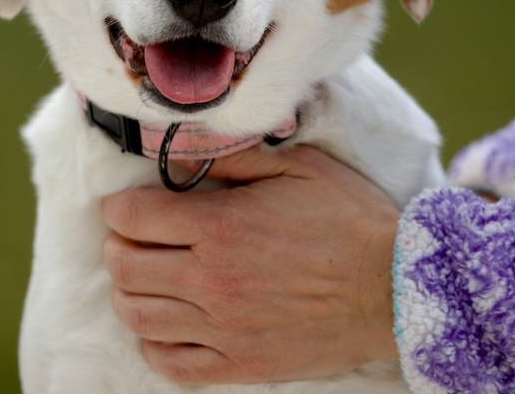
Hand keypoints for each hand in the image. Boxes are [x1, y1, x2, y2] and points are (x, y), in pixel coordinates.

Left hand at [101, 145, 400, 385]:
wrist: (395, 288)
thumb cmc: (349, 219)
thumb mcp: (296, 166)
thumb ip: (232, 155)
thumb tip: (180, 151)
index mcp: (221, 225)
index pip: (131, 215)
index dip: (120, 206)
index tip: (128, 204)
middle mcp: (212, 278)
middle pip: (124, 265)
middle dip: (118, 245)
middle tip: (134, 237)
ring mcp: (223, 327)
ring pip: (137, 315)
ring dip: (130, 291)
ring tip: (146, 277)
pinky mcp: (240, 363)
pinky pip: (171, 363)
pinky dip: (154, 344)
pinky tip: (166, 325)